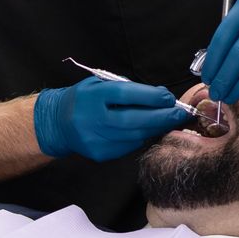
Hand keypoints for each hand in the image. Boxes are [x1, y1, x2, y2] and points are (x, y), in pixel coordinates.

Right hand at [34, 76, 186, 160]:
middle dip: (161, 117)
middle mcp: (91, 118)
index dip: (151, 96)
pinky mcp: (99, 153)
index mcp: (92, 96)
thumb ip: (126, 88)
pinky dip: (141, 138)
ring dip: (155, 128)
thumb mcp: (99, 84)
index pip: (126, 95)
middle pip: (133, 120)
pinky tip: (148, 130)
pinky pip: (128, 146)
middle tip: (180, 114)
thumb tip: (160, 95)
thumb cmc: (84, 99)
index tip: (168, 97)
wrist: (58, 122)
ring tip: (169, 121)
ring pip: (134, 136)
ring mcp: (94, 139)